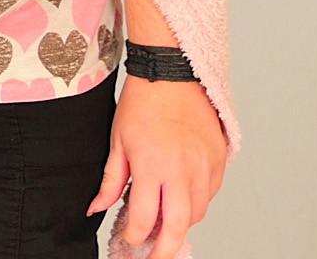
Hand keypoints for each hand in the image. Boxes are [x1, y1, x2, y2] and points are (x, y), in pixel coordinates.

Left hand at [91, 77, 226, 258]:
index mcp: (152, 166)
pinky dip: (197, 204)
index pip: (146, 218)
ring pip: (198, 213)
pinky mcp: (220, 161)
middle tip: (154, 256)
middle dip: (166, 248)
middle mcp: (182, 170)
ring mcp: (205, 167)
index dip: (135, 235)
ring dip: (181, 224)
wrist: (172, 75)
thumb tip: (96, 208)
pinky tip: (181, 199)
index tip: (129, 237)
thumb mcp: (117, 141)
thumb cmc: (142, 104)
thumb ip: (110, 180)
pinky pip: (211, 195)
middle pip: (178, 226)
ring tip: (165, 225)